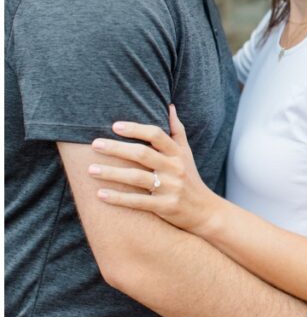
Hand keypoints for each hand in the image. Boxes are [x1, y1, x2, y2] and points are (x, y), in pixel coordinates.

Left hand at [89, 105, 218, 234]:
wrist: (205, 211)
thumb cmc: (190, 178)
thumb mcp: (186, 154)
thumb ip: (177, 130)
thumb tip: (169, 106)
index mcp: (178, 153)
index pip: (156, 135)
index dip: (135, 129)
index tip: (114, 126)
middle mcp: (175, 168)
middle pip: (143, 154)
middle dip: (117, 148)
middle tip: (94, 144)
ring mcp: (171, 188)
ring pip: (137, 178)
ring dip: (112, 173)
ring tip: (90, 169)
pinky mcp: (165, 207)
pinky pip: (138, 202)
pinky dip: (118, 198)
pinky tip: (100, 194)